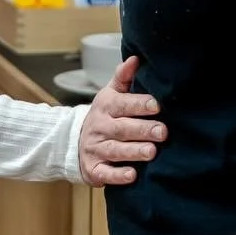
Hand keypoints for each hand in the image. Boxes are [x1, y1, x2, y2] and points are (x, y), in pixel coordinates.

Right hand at [78, 56, 165, 187]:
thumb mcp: (110, 94)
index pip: (122, 104)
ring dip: (134, 151)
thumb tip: (135, 58)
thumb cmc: (104, 116)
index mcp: (105, 106)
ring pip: (115, 150)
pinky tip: (132, 175)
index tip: (156, 105)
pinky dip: (117, 176)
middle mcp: (99, 127)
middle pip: (121, 128)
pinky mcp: (94, 170)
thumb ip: (123, 77)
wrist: (73, 142)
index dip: (139, 104)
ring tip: (152, 151)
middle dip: (142, 130)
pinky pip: (105, 174)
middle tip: (163, 131)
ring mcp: (95, 149)